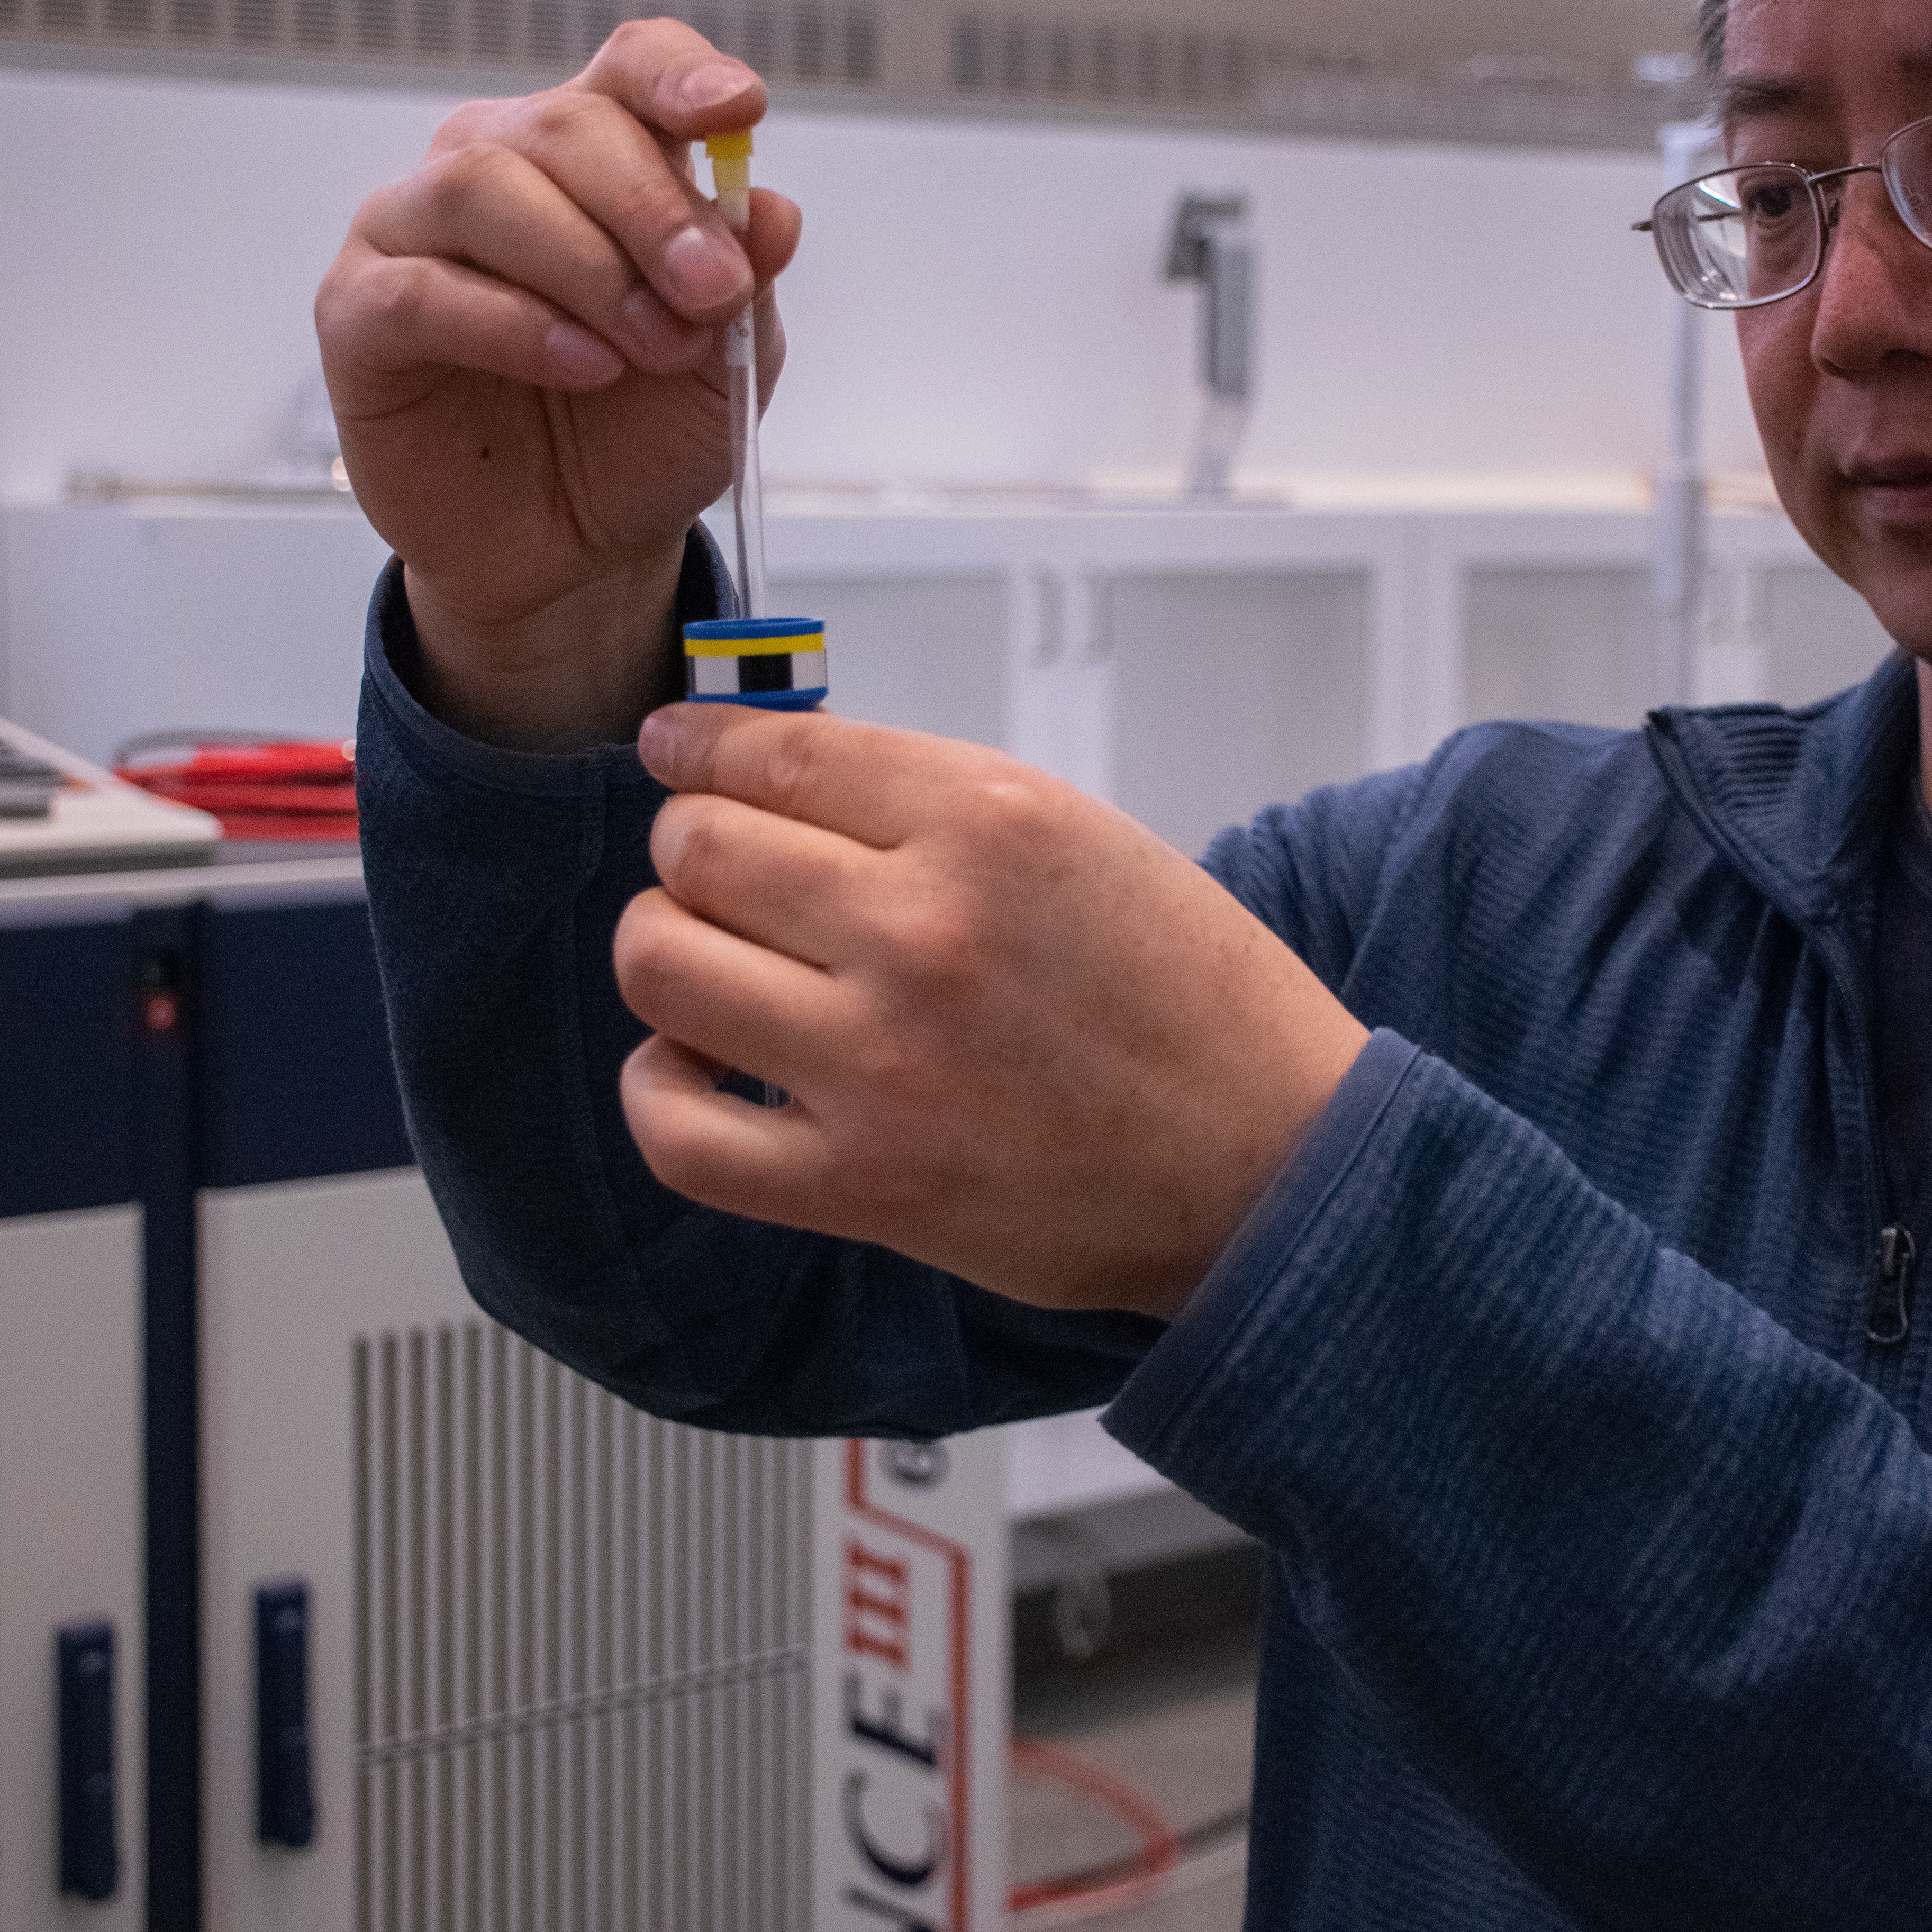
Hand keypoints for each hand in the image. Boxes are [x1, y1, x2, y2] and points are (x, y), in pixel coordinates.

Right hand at [315, 23, 801, 745]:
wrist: (569, 550)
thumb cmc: (635, 436)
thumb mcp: (725, 363)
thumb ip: (744, 281)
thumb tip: (771, 210)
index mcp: (591, 155)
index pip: (630, 67)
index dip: (679, 74)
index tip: (738, 110)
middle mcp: (493, 165)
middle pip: (565, 126)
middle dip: (651, 209)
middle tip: (709, 294)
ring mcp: (412, 230)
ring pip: (483, 188)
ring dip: (586, 267)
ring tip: (648, 347)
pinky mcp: (358, 311)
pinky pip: (423, 290)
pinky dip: (512, 324)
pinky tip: (581, 366)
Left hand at [615, 707, 1369, 1316]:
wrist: (1272, 1165)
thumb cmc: (1193, 1005)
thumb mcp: (1081, 837)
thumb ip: (929, 805)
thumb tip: (774, 780)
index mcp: (993, 822)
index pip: (776, 754)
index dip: (700, 748)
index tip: (675, 753)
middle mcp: (925, 930)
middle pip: (700, 849)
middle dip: (692, 847)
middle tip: (719, 869)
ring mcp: (882, 1062)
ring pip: (662, 964)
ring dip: (666, 949)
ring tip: (711, 961)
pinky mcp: (862, 1183)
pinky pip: (678, 1127)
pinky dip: (659, 1085)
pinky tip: (696, 1065)